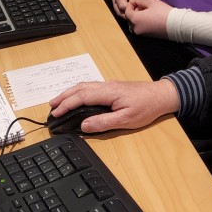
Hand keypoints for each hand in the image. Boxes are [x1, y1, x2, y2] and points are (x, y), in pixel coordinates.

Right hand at [49, 79, 179, 133]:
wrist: (161, 95)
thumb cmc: (146, 108)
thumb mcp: (126, 120)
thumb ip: (104, 122)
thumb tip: (83, 125)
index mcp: (107, 92)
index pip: (81, 97)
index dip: (67, 105)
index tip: (56, 113)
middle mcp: (106, 86)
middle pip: (80, 88)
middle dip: (64, 96)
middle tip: (50, 106)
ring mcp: (109, 86)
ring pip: (84, 86)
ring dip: (70, 93)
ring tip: (59, 101)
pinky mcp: (112, 88)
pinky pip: (90, 87)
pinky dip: (78, 92)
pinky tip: (77, 98)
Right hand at [110, 0, 146, 15]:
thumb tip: (133, 6)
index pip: (121, 5)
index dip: (129, 10)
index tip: (138, 11)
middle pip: (118, 10)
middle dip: (127, 14)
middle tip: (137, 16)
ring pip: (119, 11)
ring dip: (127, 14)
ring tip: (136, 15)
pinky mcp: (118, 0)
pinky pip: (121, 8)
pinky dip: (127, 11)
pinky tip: (134, 12)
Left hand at [125, 0, 171, 38]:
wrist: (175, 25)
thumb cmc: (162, 12)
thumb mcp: (152, 2)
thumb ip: (141, 1)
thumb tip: (135, 0)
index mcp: (135, 20)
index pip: (127, 12)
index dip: (130, 5)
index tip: (136, 1)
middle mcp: (136, 28)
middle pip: (130, 19)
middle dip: (134, 11)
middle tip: (141, 5)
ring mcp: (142, 34)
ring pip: (135, 24)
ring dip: (138, 17)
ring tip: (146, 11)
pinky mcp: (147, 37)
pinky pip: (140, 28)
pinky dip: (142, 23)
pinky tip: (149, 18)